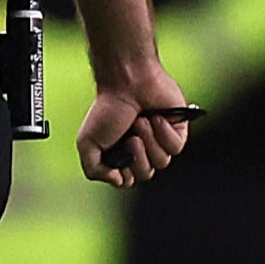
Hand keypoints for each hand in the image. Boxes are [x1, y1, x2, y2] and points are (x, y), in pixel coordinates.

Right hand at [75, 58, 189, 187]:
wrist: (126, 82)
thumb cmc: (107, 109)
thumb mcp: (86, 143)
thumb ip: (94, 170)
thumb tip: (117, 181)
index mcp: (122, 154)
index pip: (128, 180)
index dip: (124, 171)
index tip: (118, 152)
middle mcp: (143, 149)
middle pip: (146, 173)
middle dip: (137, 155)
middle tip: (130, 136)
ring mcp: (161, 141)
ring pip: (161, 162)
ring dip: (149, 141)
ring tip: (141, 121)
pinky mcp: (177, 131)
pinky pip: (176, 149)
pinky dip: (163, 134)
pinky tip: (155, 118)